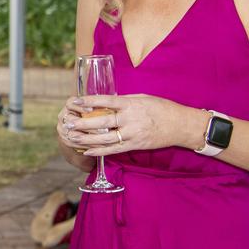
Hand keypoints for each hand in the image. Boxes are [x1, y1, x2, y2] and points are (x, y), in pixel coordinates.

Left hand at [60, 94, 206, 155]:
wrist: (180, 125)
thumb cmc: (161, 108)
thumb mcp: (142, 98)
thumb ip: (124, 101)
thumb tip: (105, 101)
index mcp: (131, 104)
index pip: (106, 101)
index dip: (89, 101)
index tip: (74, 101)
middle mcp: (130, 119)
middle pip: (102, 122)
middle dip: (83, 124)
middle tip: (68, 124)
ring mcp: (132, 134)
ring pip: (105, 138)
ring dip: (86, 139)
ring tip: (72, 138)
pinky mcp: (135, 145)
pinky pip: (114, 150)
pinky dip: (100, 151)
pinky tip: (87, 151)